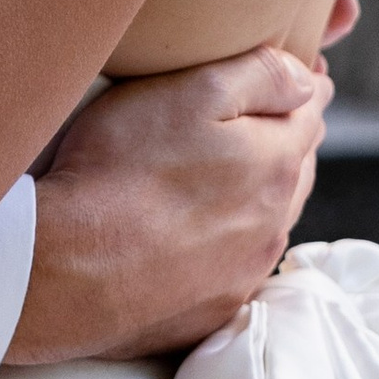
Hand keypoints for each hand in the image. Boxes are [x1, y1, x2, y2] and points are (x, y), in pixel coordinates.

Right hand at [7, 45, 328, 364]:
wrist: (67, 268)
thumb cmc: (121, 170)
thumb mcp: (190, 91)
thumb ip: (259, 76)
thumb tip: (306, 80)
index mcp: (276, 161)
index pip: (311, 108)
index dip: (299, 84)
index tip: (289, 71)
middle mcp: (275, 220)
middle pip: (296, 165)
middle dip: (282, 138)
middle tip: (251, 117)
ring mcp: (246, 270)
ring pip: (271, 217)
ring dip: (257, 193)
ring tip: (220, 173)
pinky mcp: (214, 306)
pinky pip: (238, 264)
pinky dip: (227, 241)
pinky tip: (194, 231)